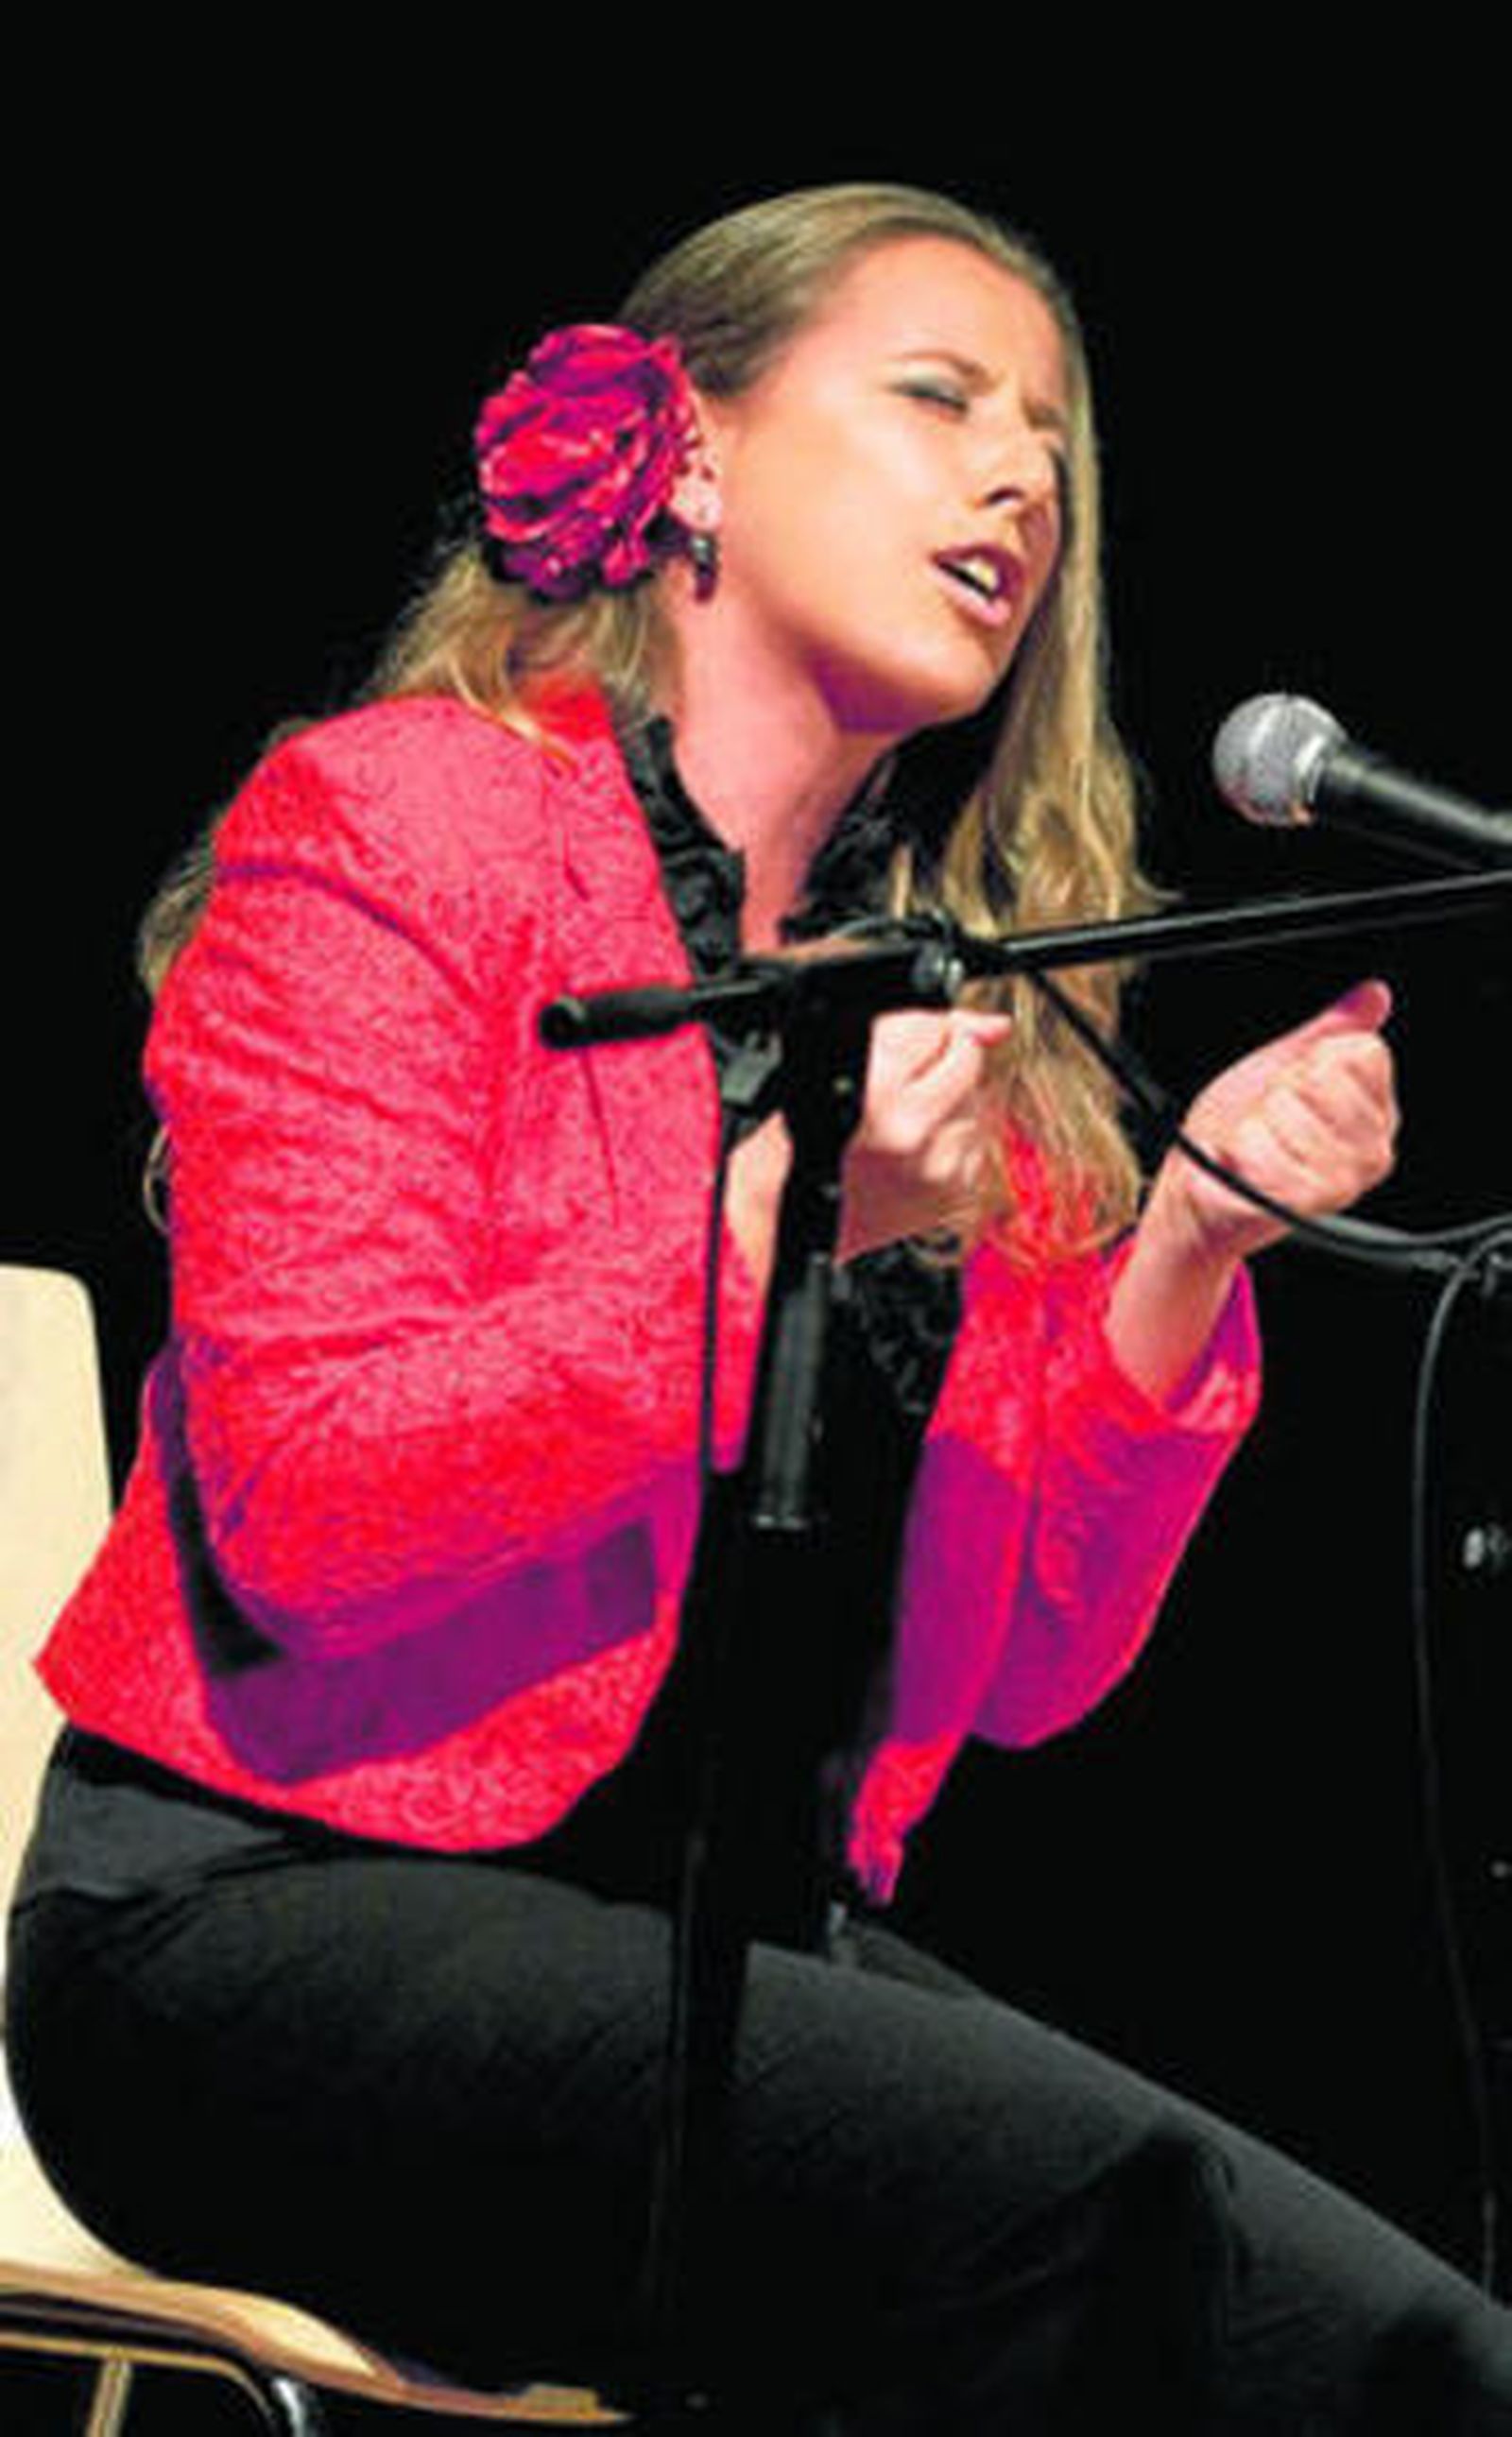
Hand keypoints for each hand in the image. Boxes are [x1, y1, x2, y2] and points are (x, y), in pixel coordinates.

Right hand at [724, 1007, 1010, 1284]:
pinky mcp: (950, 1195)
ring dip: (949, 1101)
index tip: (891, 1055)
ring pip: (978, 1099)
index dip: (914, 1032)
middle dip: (939, 1063)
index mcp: (876, 1089)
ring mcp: (938, 1166)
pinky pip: (977, 1142)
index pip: (935, 1025)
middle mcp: (913, 1130)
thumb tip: (995, 1024)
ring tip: (899, 1123)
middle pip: (968, 1059)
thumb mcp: (830, 1065)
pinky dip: (951, 1138)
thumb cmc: (794, 1143)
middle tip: (895, 1091)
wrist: (782, 1223)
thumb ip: (914, 1029)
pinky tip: (912, 1149)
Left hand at [1145, 978, 1400, 1268]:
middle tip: (1269, 1119)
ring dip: (1256, 1123)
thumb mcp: (1284, 1066)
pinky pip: (1263, 1148)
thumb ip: (1332, 1029)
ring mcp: (1341, 1182)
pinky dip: (1238, 1149)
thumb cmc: (1238, 1132)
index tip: (1291, 1087)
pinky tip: (1243, 1165)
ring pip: (1290, 1110)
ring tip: (1256, 1144)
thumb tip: (1375, 994)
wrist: (1197, 1190)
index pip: (1363, 1053)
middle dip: (1281, 1092)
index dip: (1311, 1061)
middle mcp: (1371, 1153)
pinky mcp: (1302, 1204)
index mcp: (1376, 1116)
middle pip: (1325, 1077)